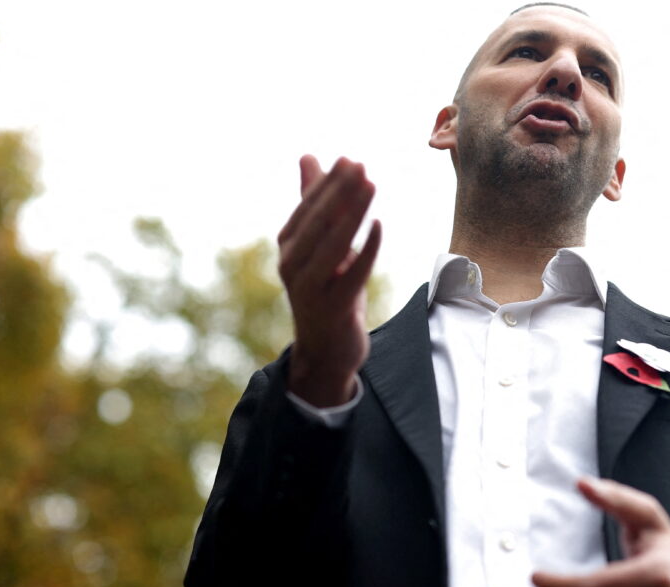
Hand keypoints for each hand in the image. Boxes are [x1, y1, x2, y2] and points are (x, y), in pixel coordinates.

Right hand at [277, 155, 381, 406]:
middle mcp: (293, 265)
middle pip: (318, 222)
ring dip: (353, 213)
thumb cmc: (326, 288)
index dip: (328, 184)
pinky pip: (352, 273)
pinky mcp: (333, 307)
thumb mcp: (320, 244)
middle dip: (339, 192)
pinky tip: (380, 226)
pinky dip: (367, 249)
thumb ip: (313, 203)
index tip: (349, 160)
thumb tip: (307, 157)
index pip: (308, 209)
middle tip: (360, 165)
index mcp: (289, 246)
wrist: (326, 347)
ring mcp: (311, 288)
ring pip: (334, 245)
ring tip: (371, 186)